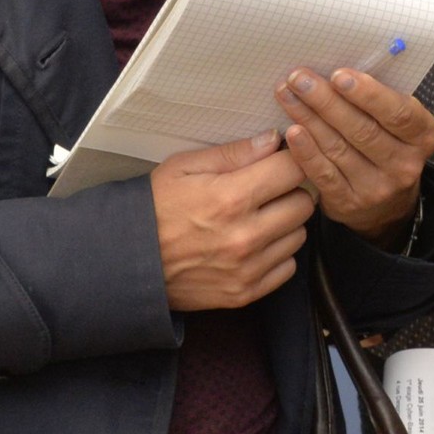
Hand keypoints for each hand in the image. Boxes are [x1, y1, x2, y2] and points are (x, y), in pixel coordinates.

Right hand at [151, 134, 313, 312]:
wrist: (129, 262)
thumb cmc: (155, 207)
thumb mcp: (184, 167)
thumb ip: (233, 154)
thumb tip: (273, 140)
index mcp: (231, 197)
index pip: (294, 170)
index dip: (290, 161)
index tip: (280, 163)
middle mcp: (246, 235)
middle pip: (304, 204)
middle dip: (290, 192)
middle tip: (268, 191)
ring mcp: (248, 268)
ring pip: (299, 236)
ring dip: (285, 224)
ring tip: (256, 219)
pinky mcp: (245, 293)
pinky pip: (288, 267)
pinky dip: (277, 254)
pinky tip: (254, 245)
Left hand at [277, 67, 433, 239]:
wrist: (386, 203)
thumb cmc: (386, 142)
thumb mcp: (396, 121)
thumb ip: (376, 99)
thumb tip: (334, 68)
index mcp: (422, 136)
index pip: (399, 113)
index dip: (369, 94)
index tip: (338, 74)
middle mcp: (404, 164)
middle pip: (362, 129)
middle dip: (326, 100)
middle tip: (299, 77)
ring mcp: (377, 188)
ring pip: (338, 148)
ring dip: (308, 118)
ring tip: (287, 94)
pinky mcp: (349, 203)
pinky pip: (324, 174)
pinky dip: (305, 151)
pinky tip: (291, 132)